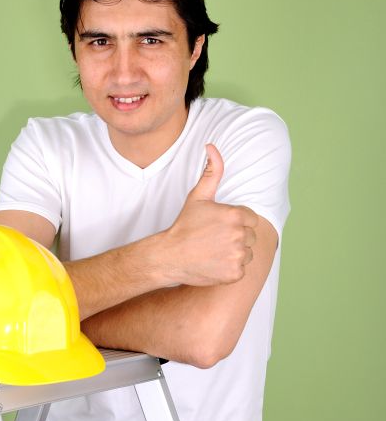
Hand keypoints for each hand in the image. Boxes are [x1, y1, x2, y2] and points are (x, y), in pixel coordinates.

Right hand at [163, 143, 257, 285]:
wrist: (170, 256)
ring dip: (235, 253)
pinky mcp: (235, 273)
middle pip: (249, 236)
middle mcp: (240, 235)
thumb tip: (212, 146)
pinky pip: (241, 270)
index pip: (250, 218)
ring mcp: (238, 255)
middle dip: (235, 238)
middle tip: (213, 239)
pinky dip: (230, 269)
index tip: (217, 226)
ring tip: (214, 251)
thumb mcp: (198, 196)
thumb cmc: (185, 225)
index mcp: (236, 215)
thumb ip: (212, 171)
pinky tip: (215, 263)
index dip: (234, 222)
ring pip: (247, 253)